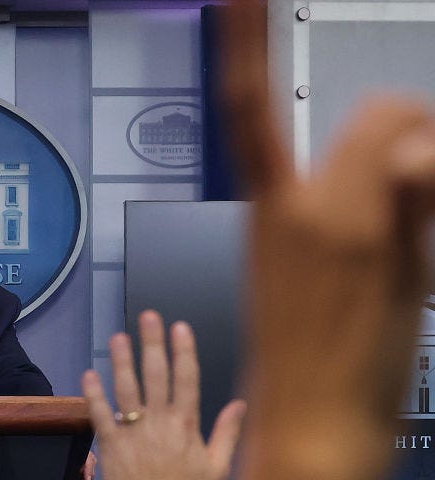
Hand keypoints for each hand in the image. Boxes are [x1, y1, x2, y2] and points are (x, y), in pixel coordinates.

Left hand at [82, 310, 244, 479]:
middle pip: (156, 375)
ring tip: (119, 337)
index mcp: (187, 426)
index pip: (187, 379)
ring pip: (127, 389)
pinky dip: (93, 395)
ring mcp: (135, 433)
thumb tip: (240, 405)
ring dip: (122, 361)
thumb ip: (228, 433)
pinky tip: (89, 374)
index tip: (180, 327)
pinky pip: (101, 416)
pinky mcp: (113, 445)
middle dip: (153, 344)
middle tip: (148, 317)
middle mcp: (160, 424)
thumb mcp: (217, 467)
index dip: (184, 351)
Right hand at [221, 3, 434, 478]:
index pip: (247, 109)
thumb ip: (339, 206)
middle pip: (380, 110)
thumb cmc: (302, 348)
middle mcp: (308, 205)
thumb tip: (400, 162)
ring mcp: (355, 225)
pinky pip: (428, 178)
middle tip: (421, 171)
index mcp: (269, 209)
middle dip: (415, 124)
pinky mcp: (399, 249)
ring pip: (414, 137)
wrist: (310, 414)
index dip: (240, 41)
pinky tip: (426, 227)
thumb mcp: (298, 266)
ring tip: (425, 212)